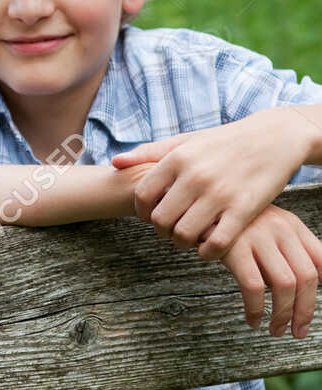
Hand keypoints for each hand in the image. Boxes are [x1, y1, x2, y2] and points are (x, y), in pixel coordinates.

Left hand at [111, 108, 313, 257]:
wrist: (275, 137)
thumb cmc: (224, 142)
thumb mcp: (186, 141)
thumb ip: (150, 152)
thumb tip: (114, 163)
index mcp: (178, 158)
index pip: (142, 197)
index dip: (143, 213)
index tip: (154, 216)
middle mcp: (195, 176)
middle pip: (160, 221)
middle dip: (163, 231)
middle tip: (173, 230)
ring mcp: (220, 193)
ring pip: (183, 236)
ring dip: (183, 244)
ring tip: (191, 238)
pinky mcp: (244, 209)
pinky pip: (215, 244)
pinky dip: (208, 252)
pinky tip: (210, 247)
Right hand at [221, 205, 321, 338]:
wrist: (201, 205)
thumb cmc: (234, 223)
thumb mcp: (269, 226)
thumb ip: (292, 248)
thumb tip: (318, 279)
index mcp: (293, 226)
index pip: (321, 260)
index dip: (321, 289)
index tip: (312, 310)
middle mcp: (281, 230)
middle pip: (306, 277)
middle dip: (305, 311)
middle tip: (298, 330)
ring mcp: (258, 238)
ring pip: (284, 285)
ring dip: (282, 314)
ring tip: (276, 330)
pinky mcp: (235, 249)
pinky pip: (253, 287)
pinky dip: (256, 309)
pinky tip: (253, 319)